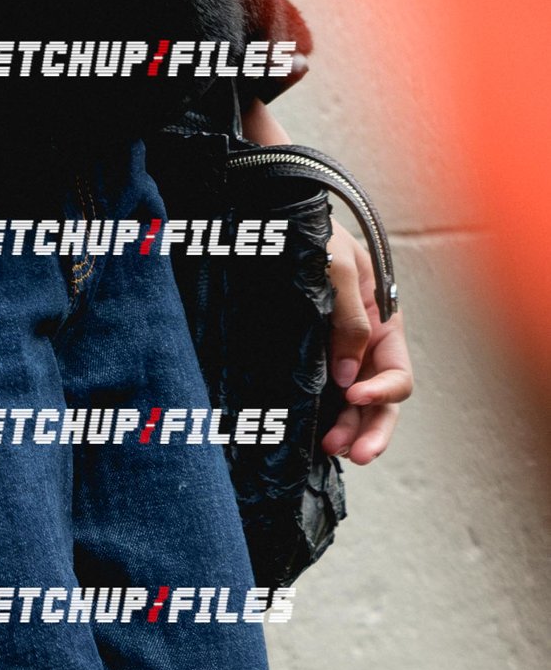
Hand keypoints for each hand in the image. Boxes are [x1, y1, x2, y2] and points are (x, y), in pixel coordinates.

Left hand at [242, 102, 411, 464]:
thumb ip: (349, 317)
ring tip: (331, 449)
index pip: (396, 375)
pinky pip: (322, 396)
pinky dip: (322, 418)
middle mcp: (364, 346)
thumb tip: (349, 377)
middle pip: (380, 401)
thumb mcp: (337, 265)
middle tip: (352, 453)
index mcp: (382, 325)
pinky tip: (312, 435)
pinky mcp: (307, 356)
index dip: (382, 391)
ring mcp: (336, 354)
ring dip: (347, 429)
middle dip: (371, 429)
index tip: (354, 393)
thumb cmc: (312, 233)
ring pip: (352, 405)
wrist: (272, 216)